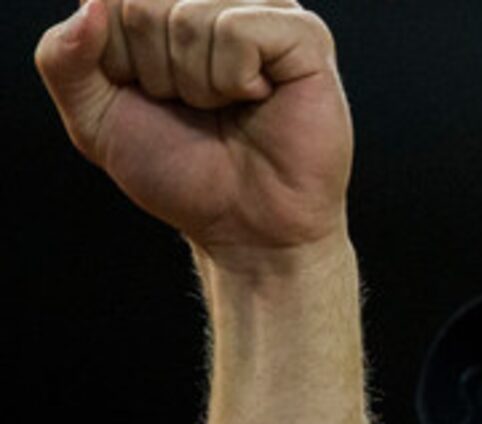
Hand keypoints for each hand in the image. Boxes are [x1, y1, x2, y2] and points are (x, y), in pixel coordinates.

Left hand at [35, 0, 350, 263]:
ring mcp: (266, 11)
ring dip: (197, 84)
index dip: (117, 60)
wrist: (247, 229)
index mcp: (169, 5)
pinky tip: (259, 98)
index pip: (111, 2)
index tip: (153, 97)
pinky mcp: (305, 36)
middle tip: (194, 108)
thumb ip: (62, 58)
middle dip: (156, 72)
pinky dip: (233, 79)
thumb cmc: (181, 171)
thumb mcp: (94, 118)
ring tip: (227, 108)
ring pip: (188, 18)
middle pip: (144, 5)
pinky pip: (237, 31)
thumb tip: (93, 6)